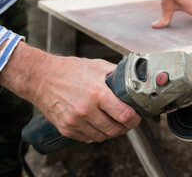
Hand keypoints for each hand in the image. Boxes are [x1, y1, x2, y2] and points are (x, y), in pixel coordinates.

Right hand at [0, 42, 140, 142]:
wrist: (41, 78)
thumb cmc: (69, 70)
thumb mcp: (97, 66)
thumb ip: (116, 74)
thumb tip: (131, 80)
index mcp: (97, 93)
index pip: (124, 115)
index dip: (134, 119)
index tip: (137, 117)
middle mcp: (86, 110)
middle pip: (115, 129)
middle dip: (126, 127)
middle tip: (128, 121)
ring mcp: (75, 121)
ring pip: (102, 136)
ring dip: (112, 132)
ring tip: (115, 123)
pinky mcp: (66, 129)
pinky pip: (88, 139)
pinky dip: (97, 134)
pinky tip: (99, 125)